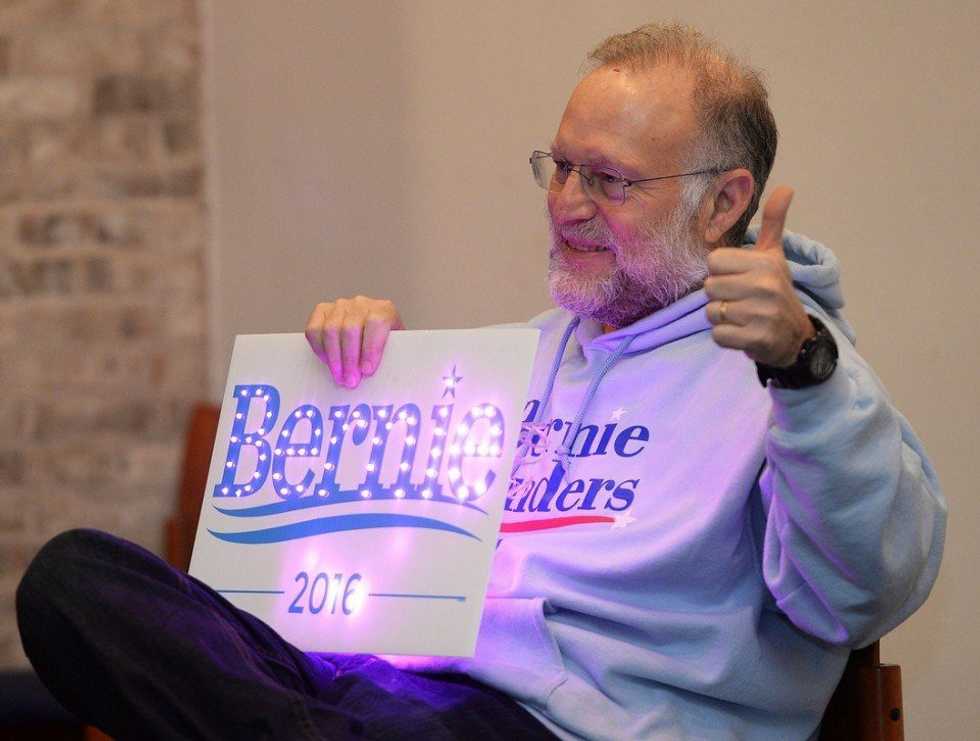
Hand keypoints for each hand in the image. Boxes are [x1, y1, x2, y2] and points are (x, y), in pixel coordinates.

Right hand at [305, 296, 403, 387]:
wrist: (374, 332)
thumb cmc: (385, 343)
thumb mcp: (394, 348)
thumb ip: (390, 357)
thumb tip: (377, 375)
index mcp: (384, 310)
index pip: (376, 323)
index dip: (370, 348)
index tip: (367, 370)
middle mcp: (361, 304)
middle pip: (350, 329)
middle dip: (349, 360)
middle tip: (351, 380)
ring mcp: (340, 306)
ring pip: (330, 330)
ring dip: (334, 358)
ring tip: (339, 376)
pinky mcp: (322, 311)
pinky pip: (314, 330)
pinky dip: (319, 349)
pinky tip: (328, 362)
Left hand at [704, 186, 813, 366]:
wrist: (795, 337)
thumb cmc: (777, 292)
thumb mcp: (775, 256)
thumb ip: (774, 222)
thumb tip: (786, 187)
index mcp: (764, 263)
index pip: (713, 262)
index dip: (722, 273)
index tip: (739, 279)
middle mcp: (764, 286)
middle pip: (709, 288)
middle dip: (720, 297)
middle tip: (742, 301)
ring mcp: (761, 314)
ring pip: (711, 312)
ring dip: (722, 318)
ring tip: (743, 317)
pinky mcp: (756, 339)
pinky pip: (718, 335)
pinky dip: (726, 337)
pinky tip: (743, 333)